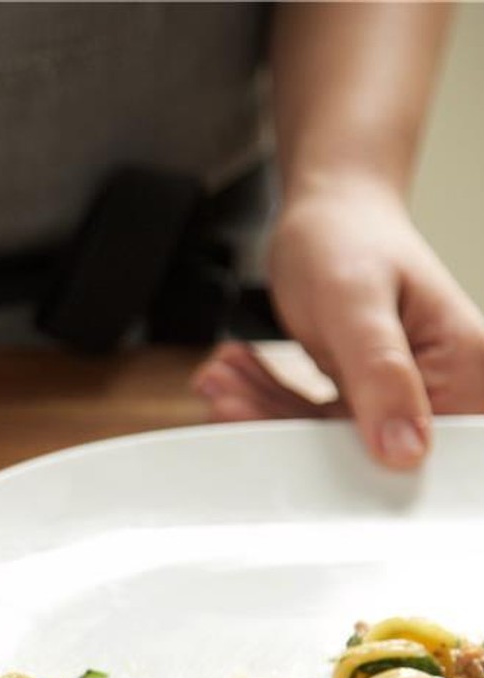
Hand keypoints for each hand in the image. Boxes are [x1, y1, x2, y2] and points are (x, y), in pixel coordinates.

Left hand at [192, 180, 483, 469]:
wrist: (332, 211)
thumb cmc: (348, 240)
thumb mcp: (355, 303)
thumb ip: (380, 373)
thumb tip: (406, 451)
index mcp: (467, 370)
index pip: (417, 451)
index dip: (346, 461)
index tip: (273, 435)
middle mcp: (446, 388)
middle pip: (362, 448)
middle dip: (284, 426)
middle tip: (226, 400)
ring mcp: (404, 395)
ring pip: (326, 436)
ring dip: (265, 412)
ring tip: (222, 381)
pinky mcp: (368, 396)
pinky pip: (313, 419)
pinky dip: (270, 400)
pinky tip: (237, 376)